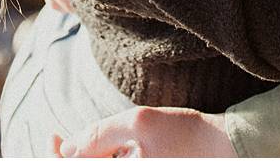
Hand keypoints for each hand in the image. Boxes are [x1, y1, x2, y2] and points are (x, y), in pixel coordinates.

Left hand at [53, 106, 234, 156]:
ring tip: (83, 142)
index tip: (52, 137)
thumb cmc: (187, 133)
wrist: (227, 149)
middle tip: (57, 138)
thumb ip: (101, 133)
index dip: (57, 156)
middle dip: (69, 158)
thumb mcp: (142, 122)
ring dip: (87, 160)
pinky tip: (105, 150)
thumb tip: (67, 146)